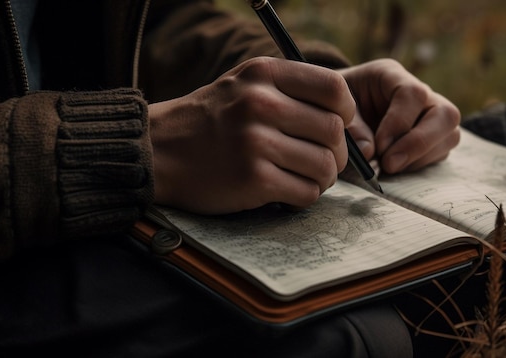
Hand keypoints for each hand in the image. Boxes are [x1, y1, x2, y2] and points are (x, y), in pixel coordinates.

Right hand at [150, 57, 355, 213]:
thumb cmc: (210, 120)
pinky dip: (305, 197)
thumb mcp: (245, 84)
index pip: (334, 88)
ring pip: (325, 165)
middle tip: (323, 161)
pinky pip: (306, 192)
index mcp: (264, 74)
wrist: (159, 151)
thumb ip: (290, 90)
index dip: (347, 112)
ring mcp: (256, 142)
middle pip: (334, 131)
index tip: (337, 127)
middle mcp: (261, 103)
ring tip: (305, 178)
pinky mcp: (253, 179)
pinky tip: (287, 192)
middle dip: (337, 153)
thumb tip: (345, 117)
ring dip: (323, 178)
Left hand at [338, 59, 460, 173]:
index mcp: (391, 75)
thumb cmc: (335, 105)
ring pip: (449, 135)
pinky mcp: (432, 137)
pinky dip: (419, 164)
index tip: (379, 147)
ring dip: (420, 157)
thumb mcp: (333, 109)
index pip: (413, 94)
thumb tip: (370, 153)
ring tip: (388, 167)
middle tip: (389, 165)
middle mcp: (419, 92)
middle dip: (419, 143)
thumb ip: (351, 129)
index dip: (399, 123)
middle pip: (445, 114)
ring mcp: (429, 115)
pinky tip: (394, 168)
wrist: (336, 110)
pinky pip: (441, 152)